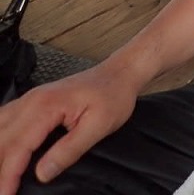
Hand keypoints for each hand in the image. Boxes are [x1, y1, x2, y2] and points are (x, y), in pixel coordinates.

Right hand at [0, 63, 137, 194]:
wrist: (120, 72)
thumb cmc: (114, 95)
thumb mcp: (100, 125)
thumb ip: (70, 150)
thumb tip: (43, 174)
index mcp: (46, 106)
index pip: (17, 147)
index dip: (7, 175)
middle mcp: (32, 100)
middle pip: (1, 139)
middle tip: (2, 190)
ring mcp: (30, 99)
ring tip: (2, 176)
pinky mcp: (33, 101)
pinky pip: (5, 120)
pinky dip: (0, 139)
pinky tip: (3, 152)